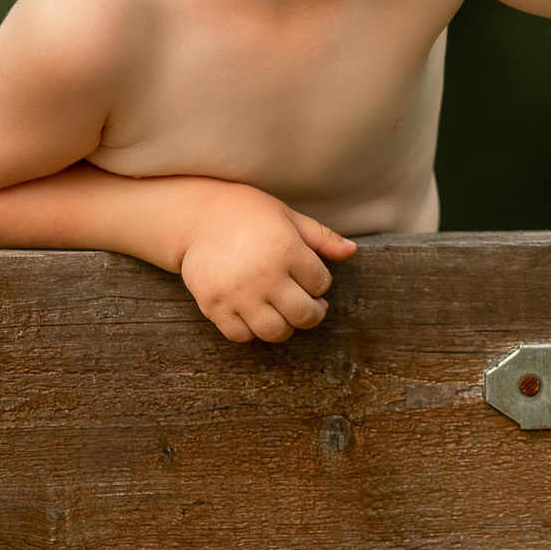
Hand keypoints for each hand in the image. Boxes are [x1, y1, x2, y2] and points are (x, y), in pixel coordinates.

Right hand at [172, 182, 357, 342]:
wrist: (198, 216)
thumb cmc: (249, 214)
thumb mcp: (289, 217)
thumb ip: (321, 238)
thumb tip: (352, 252)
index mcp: (286, 249)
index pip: (321, 283)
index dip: (321, 283)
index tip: (311, 277)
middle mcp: (264, 274)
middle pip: (304, 315)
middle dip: (313, 313)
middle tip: (309, 305)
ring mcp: (237, 293)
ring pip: (275, 331)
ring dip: (285, 327)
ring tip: (283, 313)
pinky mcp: (213, 305)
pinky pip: (241, 335)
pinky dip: (251, 331)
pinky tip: (254, 314)